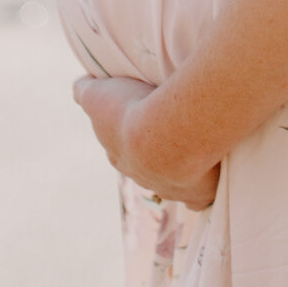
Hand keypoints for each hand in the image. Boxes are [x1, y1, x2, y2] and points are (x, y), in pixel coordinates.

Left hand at [73, 75, 220, 210]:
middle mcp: (142, 175)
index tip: (137, 123)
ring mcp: (170, 188)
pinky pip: (199, 199)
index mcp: (120, 155)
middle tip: (167, 134)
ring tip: (192, 152)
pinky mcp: (197, 194)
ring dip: (180, 170)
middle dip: (152, 155)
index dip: (125, 137)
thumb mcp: (99, 95)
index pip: (118, 150)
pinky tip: (210, 184)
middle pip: (144, 168)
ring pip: (171, 184)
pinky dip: (202, 194)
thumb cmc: (134, 109)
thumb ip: (86, 92)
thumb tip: (77, 87)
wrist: (168, 134)